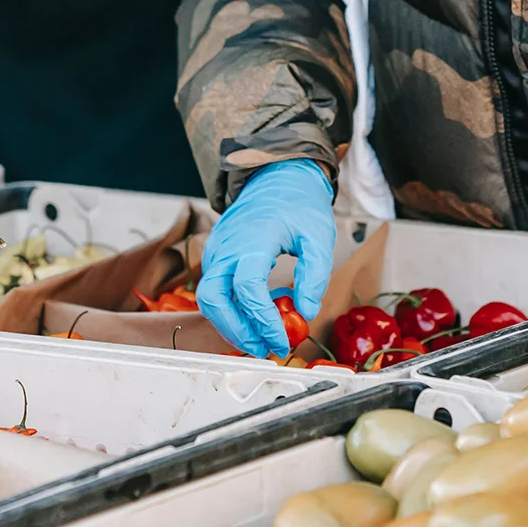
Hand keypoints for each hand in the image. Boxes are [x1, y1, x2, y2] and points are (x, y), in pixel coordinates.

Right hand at [197, 160, 335, 359]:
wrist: (276, 178)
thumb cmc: (298, 205)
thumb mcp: (318, 237)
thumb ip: (315, 276)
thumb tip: (306, 312)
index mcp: (252, 239)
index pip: (246, 287)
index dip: (262, 320)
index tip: (282, 340)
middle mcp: (226, 246)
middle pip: (214, 299)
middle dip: (237, 331)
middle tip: (266, 348)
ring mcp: (216, 251)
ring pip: (209, 299)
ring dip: (232, 325)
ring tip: (262, 338)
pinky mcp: (215, 256)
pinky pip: (214, 289)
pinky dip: (231, 310)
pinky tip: (255, 317)